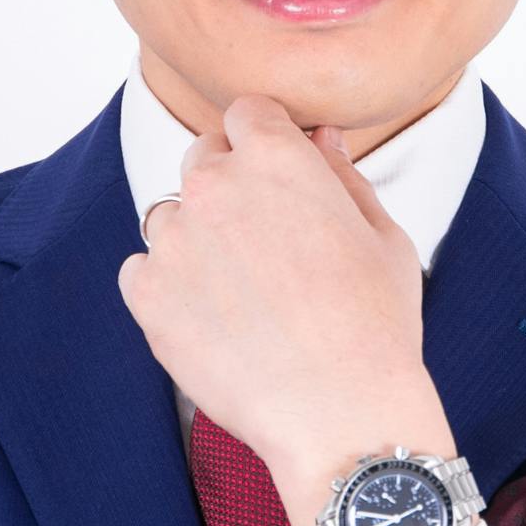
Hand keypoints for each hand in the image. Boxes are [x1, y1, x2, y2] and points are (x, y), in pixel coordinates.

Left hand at [117, 91, 454, 525]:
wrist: (338, 413)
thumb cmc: (375, 326)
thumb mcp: (383, 237)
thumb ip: (343, 177)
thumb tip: (319, 141)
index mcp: (275, 157)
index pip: (246, 112)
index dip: (265, 139)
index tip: (277, 174)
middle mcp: (214, 186)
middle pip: (204, 158)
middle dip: (230, 185)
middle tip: (265, 243)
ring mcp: (173, 239)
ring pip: (170, 216)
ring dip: (196, 238)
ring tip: (241, 291)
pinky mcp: (146, 293)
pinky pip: (142, 271)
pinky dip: (167, 287)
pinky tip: (211, 319)